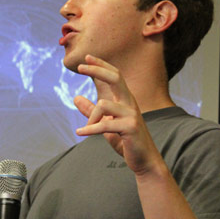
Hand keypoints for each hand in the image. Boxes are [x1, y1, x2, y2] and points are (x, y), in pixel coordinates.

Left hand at [73, 55, 162, 174]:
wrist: (144, 161)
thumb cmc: (126, 141)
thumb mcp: (105, 124)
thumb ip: (91, 111)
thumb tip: (75, 97)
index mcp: (125, 100)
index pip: (115, 76)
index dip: (101, 65)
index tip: (87, 57)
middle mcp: (130, 103)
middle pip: (116, 78)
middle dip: (97, 70)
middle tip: (80, 67)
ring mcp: (132, 115)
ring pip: (104, 105)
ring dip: (91, 117)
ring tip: (85, 129)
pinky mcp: (131, 127)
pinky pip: (105, 125)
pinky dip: (90, 129)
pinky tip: (80, 133)